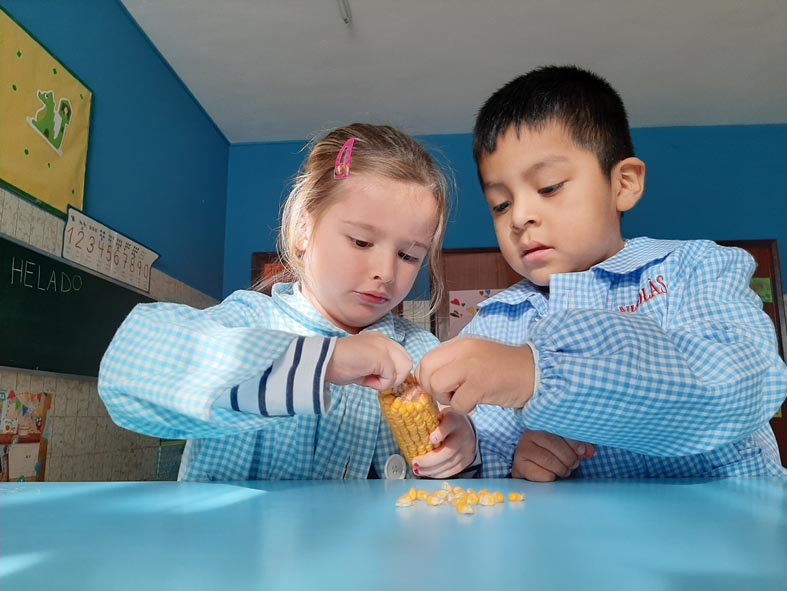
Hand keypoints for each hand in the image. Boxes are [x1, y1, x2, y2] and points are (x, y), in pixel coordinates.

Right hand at [326, 332, 411, 390]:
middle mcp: (385, 340)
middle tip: (376, 382)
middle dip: (395, 377)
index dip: (394, 372)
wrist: (324, 361)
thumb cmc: (339, 364)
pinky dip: (379, 384)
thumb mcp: (364, 365)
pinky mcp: (382, 358)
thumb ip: (379, 369)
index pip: (401, 357)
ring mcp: (384, 347)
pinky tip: (365, 380)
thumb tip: (390, 382)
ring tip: (370, 380)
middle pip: (406, 363)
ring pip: (403, 370)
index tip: (377, 380)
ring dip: (388, 381)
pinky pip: (391, 378)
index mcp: (380, 340)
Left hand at [411, 409, 475, 478]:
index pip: (449, 425)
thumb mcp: (438, 414)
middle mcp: (463, 434)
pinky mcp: (466, 460)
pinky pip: (452, 470)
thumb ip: (426, 417)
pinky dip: (438, 474)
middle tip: (415, 462)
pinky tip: (428, 473)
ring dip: (431, 470)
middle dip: (430, 460)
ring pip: (449, 463)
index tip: (431, 439)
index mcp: (454, 419)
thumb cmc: (445, 421)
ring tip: (417, 470)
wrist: (465, 428)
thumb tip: (405, 419)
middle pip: (448, 451)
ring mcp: (466, 449)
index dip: (440, 432)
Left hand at [416, 338, 535, 412]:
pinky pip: (457, 403)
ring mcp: (471, 367)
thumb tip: (429, 379)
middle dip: (432, 390)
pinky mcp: (481, 385)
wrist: (535, 372)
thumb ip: (452, 363)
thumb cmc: (504, 367)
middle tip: (450, 395)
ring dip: (448, 399)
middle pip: (426, 373)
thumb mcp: (474, 356)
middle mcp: (462, 351)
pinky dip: (465, 408)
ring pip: (437, 386)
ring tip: (465, 397)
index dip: (426, 379)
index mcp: (459, 344)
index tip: (440, 388)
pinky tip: (478, 402)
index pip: (425, 360)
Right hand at [511, 430, 594, 481]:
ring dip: (562, 469)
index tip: (582, 451)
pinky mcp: (520, 465)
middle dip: (570, 458)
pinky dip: (552, 477)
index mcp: (542, 423)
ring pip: (550, 461)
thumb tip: (590, 451)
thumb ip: (581, 444)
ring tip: (564, 469)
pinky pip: (543, 474)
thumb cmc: (553, 451)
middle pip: (555, 445)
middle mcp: (529, 434)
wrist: (532, 464)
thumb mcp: (568, 444)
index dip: (574, 442)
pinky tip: (551, 474)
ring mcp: (523, 449)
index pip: (559, 429)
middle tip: (574, 464)